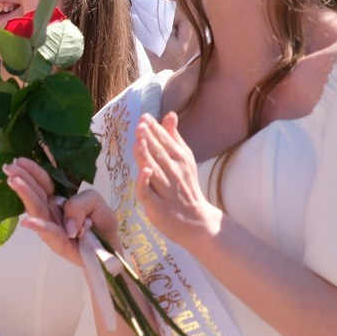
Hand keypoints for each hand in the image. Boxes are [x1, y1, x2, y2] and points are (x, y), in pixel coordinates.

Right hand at [5, 157, 118, 263]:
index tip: (18, 160)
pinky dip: (39, 227)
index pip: (43, 182)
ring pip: (37, 210)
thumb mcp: (94, 201)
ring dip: (25, 195)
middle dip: (21, 179)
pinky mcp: (59, 244)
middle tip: (8, 167)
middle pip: (35, 193)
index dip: (32, 171)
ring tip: (14, 181)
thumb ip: (79, 204)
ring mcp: (52, 228)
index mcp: (57, 199)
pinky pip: (49, 234)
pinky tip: (27, 221)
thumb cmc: (99, 222)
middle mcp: (50, 212)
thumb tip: (67, 223)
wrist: (110, 247)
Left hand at [134, 112, 220, 247]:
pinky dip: (146, 182)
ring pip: (153, 170)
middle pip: (159, 153)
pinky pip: (148, 193)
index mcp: (181, 159)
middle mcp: (175, 173)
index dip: (155, 129)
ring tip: (139, 139)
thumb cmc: (185, 186)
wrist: (197, 221)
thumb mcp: (184, 159)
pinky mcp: (157, 207)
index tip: (145, 117)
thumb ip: (174, 137)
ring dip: (146, 154)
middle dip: (150, 138)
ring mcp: (166, 190)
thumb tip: (169, 114)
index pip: (166, 142)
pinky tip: (143, 171)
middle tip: (141, 124)